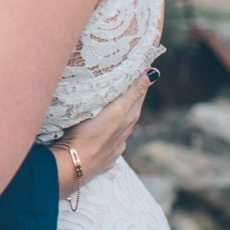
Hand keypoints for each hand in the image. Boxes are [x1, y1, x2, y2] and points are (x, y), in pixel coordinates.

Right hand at [51, 68, 156, 198]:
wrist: (74, 165)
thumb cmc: (92, 134)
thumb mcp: (115, 109)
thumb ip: (134, 92)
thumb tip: (154, 72)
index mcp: (128, 118)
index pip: (138, 93)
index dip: (140, 79)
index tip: (140, 65)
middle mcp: (125, 133)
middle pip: (130, 110)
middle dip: (128, 96)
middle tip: (123, 78)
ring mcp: (114, 147)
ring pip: (119, 126)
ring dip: (116, 115)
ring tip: (109, 104)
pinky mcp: (103, 157)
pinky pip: (109, 142)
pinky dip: (107, 133)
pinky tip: (100, 132)